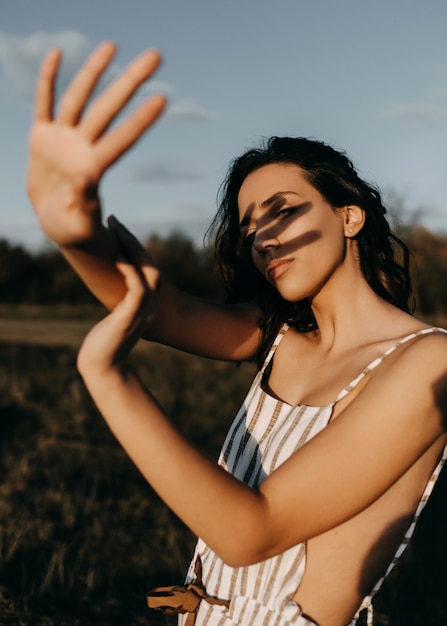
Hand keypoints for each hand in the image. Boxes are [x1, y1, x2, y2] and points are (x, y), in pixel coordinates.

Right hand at [27, 42, 165, 245]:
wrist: (57, 222)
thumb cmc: (73, 230)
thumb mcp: (77, 224)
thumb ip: (83, 203)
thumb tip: (86, 178)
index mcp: (94, 169)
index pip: (121, 140)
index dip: (139, 120)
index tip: (162, 98)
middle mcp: (83, 148)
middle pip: (108, 108)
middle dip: (130, 81)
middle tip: (156, 55)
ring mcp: (64, 139)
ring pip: (80, 98)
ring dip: (95, 71)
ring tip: (113, 45)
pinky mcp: (43, 137)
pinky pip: (46, 103)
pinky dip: (48, 80)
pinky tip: (57, 54)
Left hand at [77, 217, 158, 374]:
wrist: (102, 367)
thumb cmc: (102, 344)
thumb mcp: (113, 317)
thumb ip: (118, 303)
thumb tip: (107, 288)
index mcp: (147, 305)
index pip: (147, 270)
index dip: (133, 248)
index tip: (116, 229)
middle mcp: (150, 306)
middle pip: (151, 266)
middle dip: (132, 242)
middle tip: (113, 221)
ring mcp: (144, 311)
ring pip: (147, 273)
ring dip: (131, 250)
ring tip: (114, 232)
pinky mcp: (131, 316)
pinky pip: (137, 286)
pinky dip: (128, 269)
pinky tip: (115, 256)